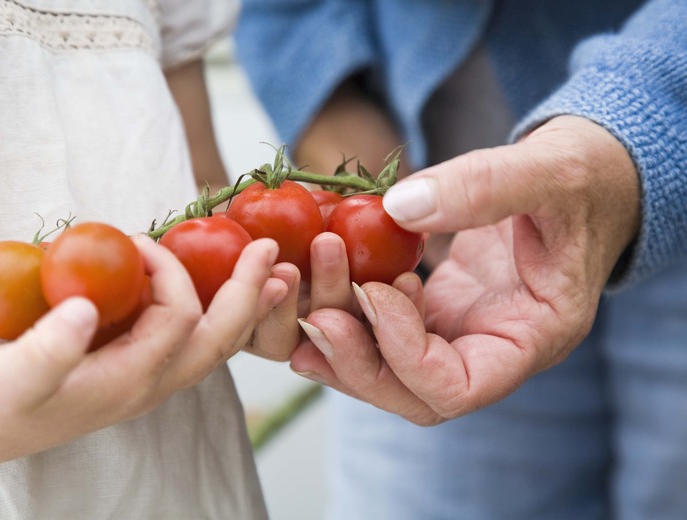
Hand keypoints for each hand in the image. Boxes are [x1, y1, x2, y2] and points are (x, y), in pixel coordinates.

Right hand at [0, 235, 280, 468]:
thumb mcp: (12, 376)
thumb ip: (49, 347)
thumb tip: (86, 306)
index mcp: (131, 380)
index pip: (178, 317)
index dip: (169, 271)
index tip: (139, 239)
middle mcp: (153, 382)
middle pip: (219, 339)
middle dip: (250, 294)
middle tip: (275, 255)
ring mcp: (151, 377)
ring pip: (215, 344)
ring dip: (247, 307)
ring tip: (279, 278)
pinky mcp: (140, 366)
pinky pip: (194, 340)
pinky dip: (219, 312)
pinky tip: (228, 291)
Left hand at [290, 115, 640, 423]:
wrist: (583, 177)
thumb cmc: (585, 176)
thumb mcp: (549, 170)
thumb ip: (484, 187)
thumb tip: (400, 206)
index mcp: (535, 335)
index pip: (460, 387)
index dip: (407, 355)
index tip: (376, 293)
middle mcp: (493, 348)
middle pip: (413, 393)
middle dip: (359, 363)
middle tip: (316, 317)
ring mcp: (463, 331)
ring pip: (390, 368)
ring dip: (342, 341)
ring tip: (299, 303)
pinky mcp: (439, 308)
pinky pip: (385, 328)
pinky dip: (350, 312)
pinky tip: (319, 283)